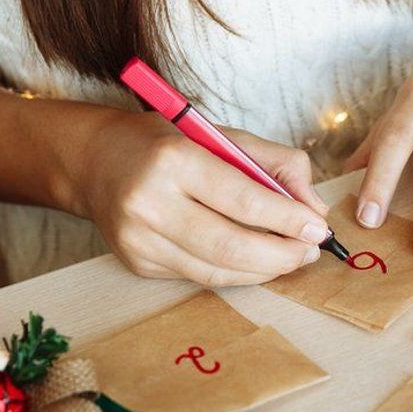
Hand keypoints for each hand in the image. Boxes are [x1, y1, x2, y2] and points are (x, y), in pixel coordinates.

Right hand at [71, 112, 329, 285]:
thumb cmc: (167, 142)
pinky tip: (258, 262)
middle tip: (311, 251)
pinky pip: (199, 277)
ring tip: (292, 258)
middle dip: (281, 254)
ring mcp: (139, 240)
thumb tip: (314, 207)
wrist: (95, 161)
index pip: (242, 199)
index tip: (317, 227)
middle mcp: (150, 203)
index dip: (286, 219)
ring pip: (216, 271)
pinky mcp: (138, 264)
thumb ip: (275, 163)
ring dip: (264, 270)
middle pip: (230, 245)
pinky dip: (237, 273)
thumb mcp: (221, 134)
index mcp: (173, 160)